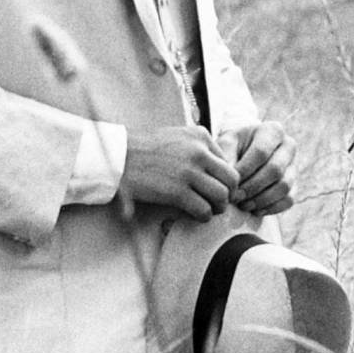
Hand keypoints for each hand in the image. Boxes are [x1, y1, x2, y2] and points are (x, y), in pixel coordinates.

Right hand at [120, 126, 238, 220]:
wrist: (121, 156)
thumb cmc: (147, 148)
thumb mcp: (178, 136)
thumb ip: (199, 147)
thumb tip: (217, 166)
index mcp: (201, 136)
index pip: (228, 163)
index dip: (224, 179)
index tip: (214, 187)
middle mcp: (199, 152)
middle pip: (232, 179)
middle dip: (228, 194)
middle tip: (217, 201)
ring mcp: (189, 172)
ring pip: (222, 196)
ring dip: (218, 207)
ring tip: (208, 209)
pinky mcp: (178, 192)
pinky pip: (204, 210)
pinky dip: (203, 216)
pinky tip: (194, 214)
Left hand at [221, 121, 295, 214]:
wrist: (242, 157)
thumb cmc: (232, 148)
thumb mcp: (226, 146)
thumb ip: (225, 158)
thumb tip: (231, 181)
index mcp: (272, 130)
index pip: (261, 152)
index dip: (245, 170)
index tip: (230, 182)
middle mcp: (288, 145)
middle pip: (275, 170)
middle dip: (252, 187)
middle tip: (235, 197)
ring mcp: (294, 166)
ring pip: (284, 186)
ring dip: (261, 199)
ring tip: (242, 204)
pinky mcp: (295, 185)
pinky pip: (288, 200)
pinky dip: (270, 208)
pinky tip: (254, 210)